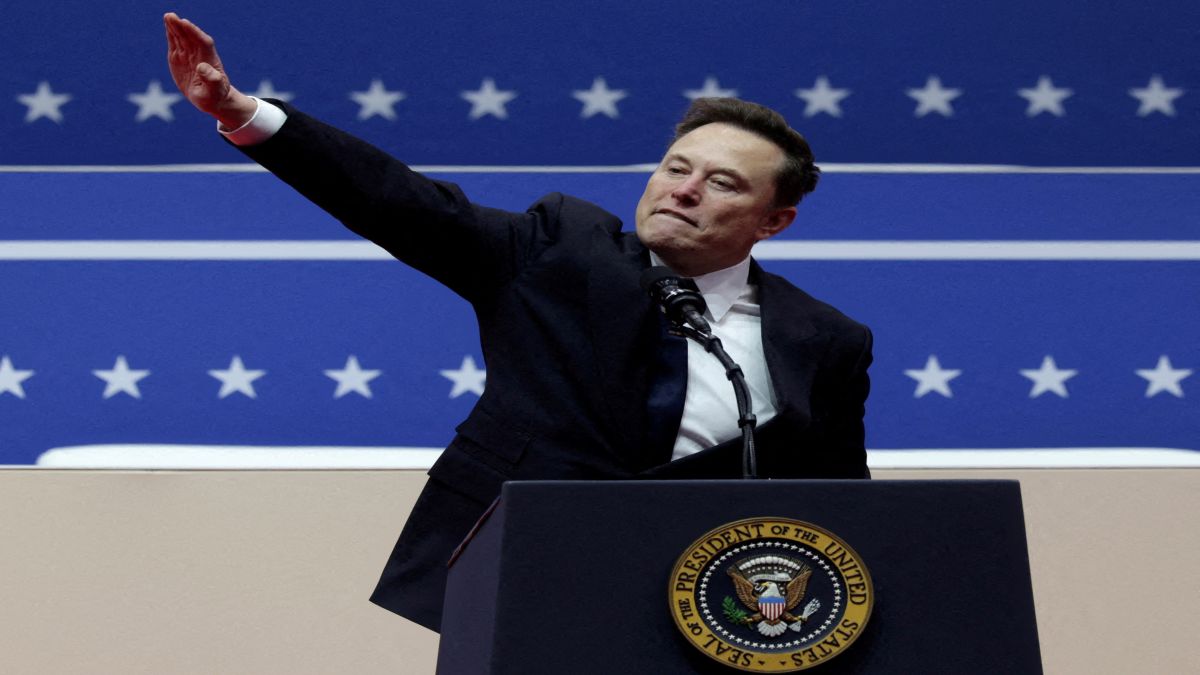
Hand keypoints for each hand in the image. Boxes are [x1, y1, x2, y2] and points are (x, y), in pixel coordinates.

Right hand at [163, 12, 255, 128]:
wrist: (211, 98)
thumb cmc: (215, 95)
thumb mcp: (214, 91)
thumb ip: (211, 79)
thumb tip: (202, 66)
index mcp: (210, 61)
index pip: (203, 43)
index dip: (195, 33)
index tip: (185, 23)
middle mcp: (199, 55)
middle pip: (191, 37)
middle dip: (182, 27)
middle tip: (172, 16)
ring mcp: (189, 55)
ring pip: (182, 38)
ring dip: (175, 27)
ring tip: (168, 16)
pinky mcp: (180, 58)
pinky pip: (175, 44)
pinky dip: (171, 35)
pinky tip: (168, 25)